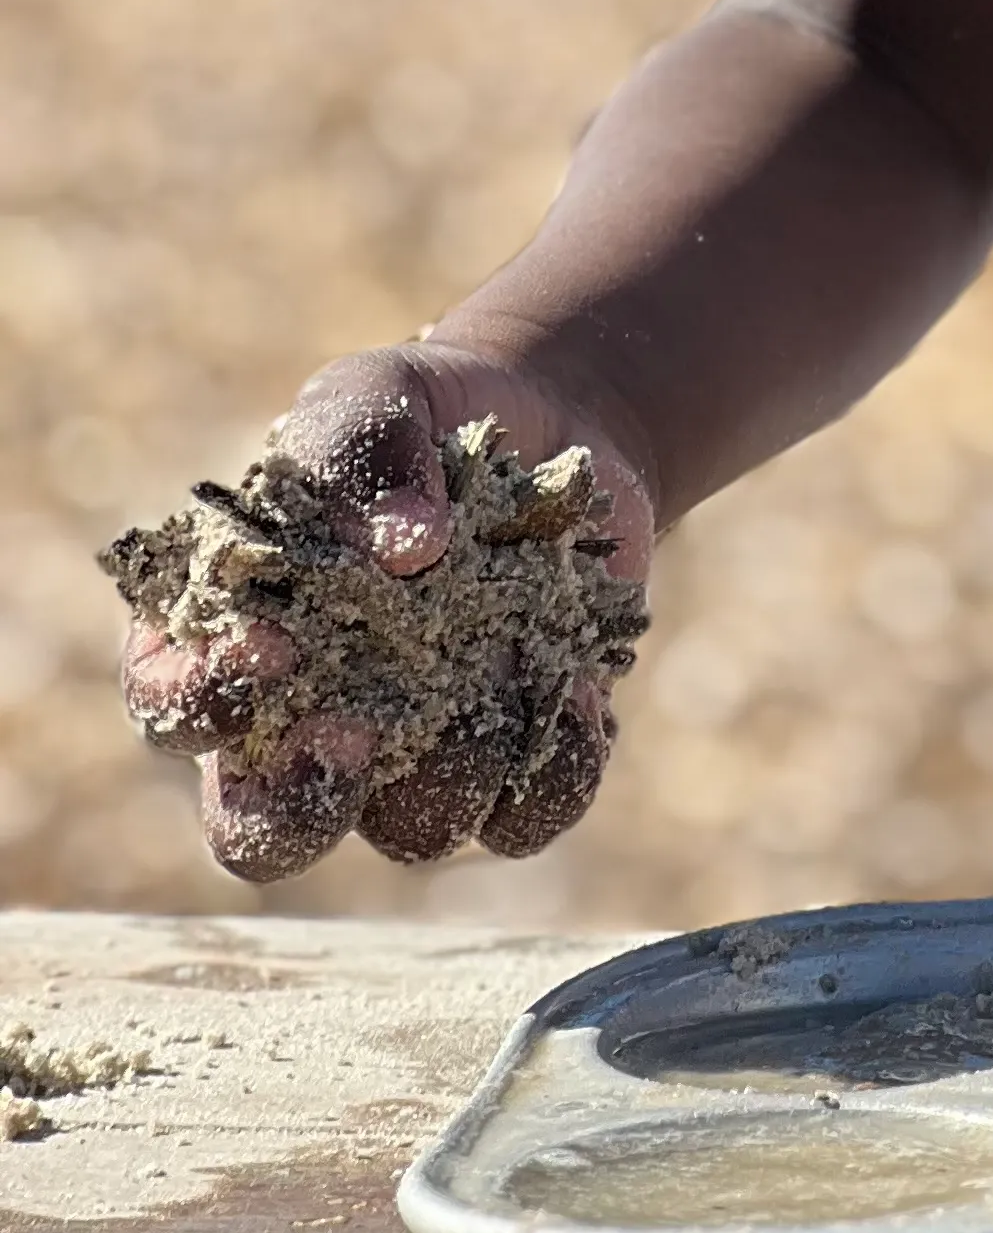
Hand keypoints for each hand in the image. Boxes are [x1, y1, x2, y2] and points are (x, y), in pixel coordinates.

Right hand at [117, 346, 656, 883]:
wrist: (548, 430)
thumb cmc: (416, 420)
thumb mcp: (371, 398)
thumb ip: (358, 449)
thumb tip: (405, 545)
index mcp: (228, 641)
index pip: (172, 710)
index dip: (200, 700)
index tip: (264, 645)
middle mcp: (308, 726)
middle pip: (265, 833)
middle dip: (301, 804)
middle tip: (352, 732)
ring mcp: (416, 755)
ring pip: (415, 827)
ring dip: (456, 762)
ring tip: (502, 655)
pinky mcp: (521, 756)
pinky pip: (532, 812)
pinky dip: (558, 762)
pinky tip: (580, 689)